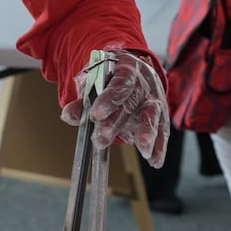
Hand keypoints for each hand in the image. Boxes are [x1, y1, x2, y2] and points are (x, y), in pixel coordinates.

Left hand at [61, 48, 169, 168]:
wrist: (132, 71)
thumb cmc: (110, 78)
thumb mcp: (93, 83)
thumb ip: (82, 101)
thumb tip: (68, 116)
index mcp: (126, 70)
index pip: (118, 84)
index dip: (108, 99)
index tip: (96, 115)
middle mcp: (143, 83)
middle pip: (131, 103)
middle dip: (117, 123)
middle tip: (102, 139)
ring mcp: (154, 99)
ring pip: (152, 116)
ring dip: (146, 134)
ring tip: (143, 150)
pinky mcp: (161, 114)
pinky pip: (162, 131)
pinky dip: (160, 147)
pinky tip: (155, 161)